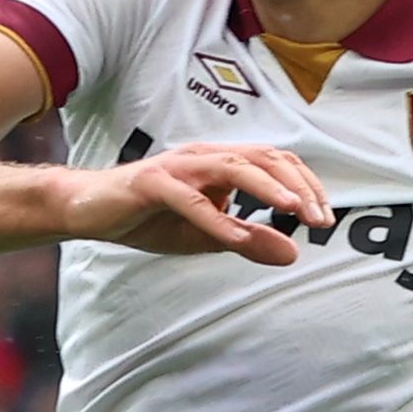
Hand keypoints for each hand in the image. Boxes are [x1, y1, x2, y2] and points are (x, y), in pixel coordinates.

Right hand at [63, 143, 331, 264]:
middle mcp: (206, 157)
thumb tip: (293, 254)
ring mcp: (179, 168)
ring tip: (292, 211)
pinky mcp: (153, 184)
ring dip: (267, 190)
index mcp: (222, 163)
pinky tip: (236, 240)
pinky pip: (190, 200)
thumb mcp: (207, 237)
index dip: (307, 185)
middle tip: (319, 219)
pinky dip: (216, 220)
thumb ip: (249, 241)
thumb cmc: (149, 217)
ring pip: (234, 168)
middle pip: (265, 158)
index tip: (324, 218)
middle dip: (298, 186)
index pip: (277, 161)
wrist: (88, 209)